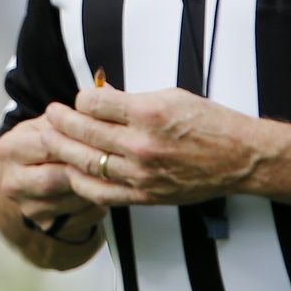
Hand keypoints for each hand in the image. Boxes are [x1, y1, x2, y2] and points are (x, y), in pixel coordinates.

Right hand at [0, 112, 104, 231]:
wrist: (21, 180)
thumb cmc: (37, 149)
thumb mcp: (44, 125)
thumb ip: (67, 117)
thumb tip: (98, 104)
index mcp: (10, 149)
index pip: (48, 145)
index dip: (79, 141)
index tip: (105, 137)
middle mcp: (13, 181)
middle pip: (55, 179)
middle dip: (86, 170)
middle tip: (111, 161)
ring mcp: (28, 207)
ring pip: (71, 201)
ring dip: (96, 189)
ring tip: (112, 175)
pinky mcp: (45, 225)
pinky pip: (80, 217)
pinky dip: (97, 205)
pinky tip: (105, 192)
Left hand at [42, 83, 270, 206]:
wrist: (240, 158)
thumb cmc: (209, 122)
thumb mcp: (171, 96)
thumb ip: (132, 98)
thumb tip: (100, 95)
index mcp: (148, 112)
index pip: (94, 103)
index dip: (82, 98)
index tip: (80, 98)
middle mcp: (141, 144)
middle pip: (84, 132)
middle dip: (61, 121)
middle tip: (50, 114)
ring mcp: (141, 173)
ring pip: (86, 163)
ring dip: (63, 150)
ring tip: (51, 140)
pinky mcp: (144, 195)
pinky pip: (101, 192)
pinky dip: (81, 181)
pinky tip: (71, 171)